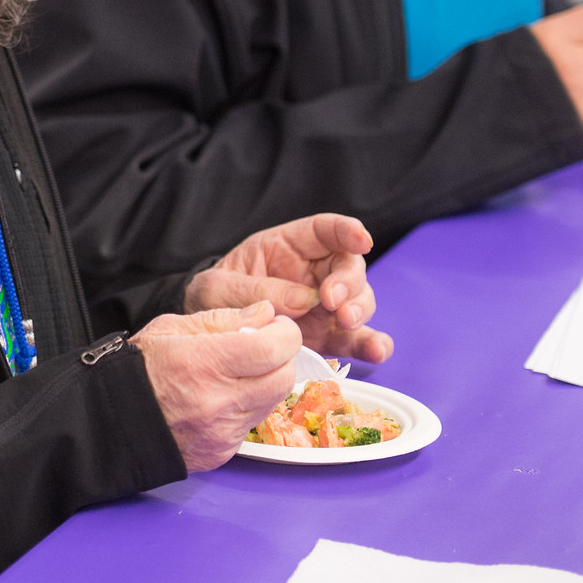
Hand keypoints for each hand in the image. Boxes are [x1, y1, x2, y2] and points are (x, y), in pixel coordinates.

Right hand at [131, 303, 298, 471]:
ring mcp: (223, 432)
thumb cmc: (136, 370)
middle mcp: (218, 401)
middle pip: (283, 376)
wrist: (110, 421)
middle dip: (281, 357)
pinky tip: (223, 396)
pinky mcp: (223, 451)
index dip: (284, 333)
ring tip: (238, 371)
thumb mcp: (170, 328)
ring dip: (267, 381)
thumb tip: (265, 314)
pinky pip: (253, 423)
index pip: (274, 349)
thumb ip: (224, 319)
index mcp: (204, 363)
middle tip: (263, 347)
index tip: (276, 326)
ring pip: (273, 401)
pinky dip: (248, 405)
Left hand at [184, 214, 388, 362]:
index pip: (325, 231)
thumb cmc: (211, 297)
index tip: (363, 240)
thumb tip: (303, 300)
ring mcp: (323, 306)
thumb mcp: (218, 287)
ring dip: (360, 310)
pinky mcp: (326, 336)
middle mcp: (313, 274)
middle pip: (349, 267)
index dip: (347, 231)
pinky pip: (355, 339)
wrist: (205, 334)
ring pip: (359, 301)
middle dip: (349, 281)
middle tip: (332, 301)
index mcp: (287, 247)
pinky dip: (370, 345)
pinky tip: (376, 351)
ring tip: (346, 322)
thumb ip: (255, 289)